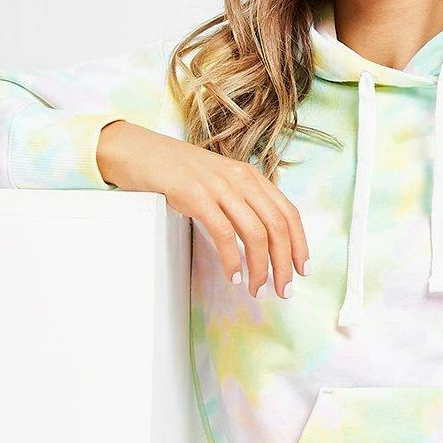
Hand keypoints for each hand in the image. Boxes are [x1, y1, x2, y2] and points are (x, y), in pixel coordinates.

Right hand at [97, 122, 309, 298]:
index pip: (288, 213)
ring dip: (261, 267)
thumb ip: (243, 202)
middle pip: (277, 227)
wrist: (140, 151)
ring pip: (255, 233)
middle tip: (283, 291)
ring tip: (258, 290)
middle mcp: (241, 179)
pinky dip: (232, 259)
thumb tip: (263, 240)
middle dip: (284, 264)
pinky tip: (233, 276)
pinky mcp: (197, 196)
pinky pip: (224, 234)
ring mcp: (220, 186)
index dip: (300, 244)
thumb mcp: (220, 180)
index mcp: (252, 176)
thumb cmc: (180, 172)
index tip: (302, 269)